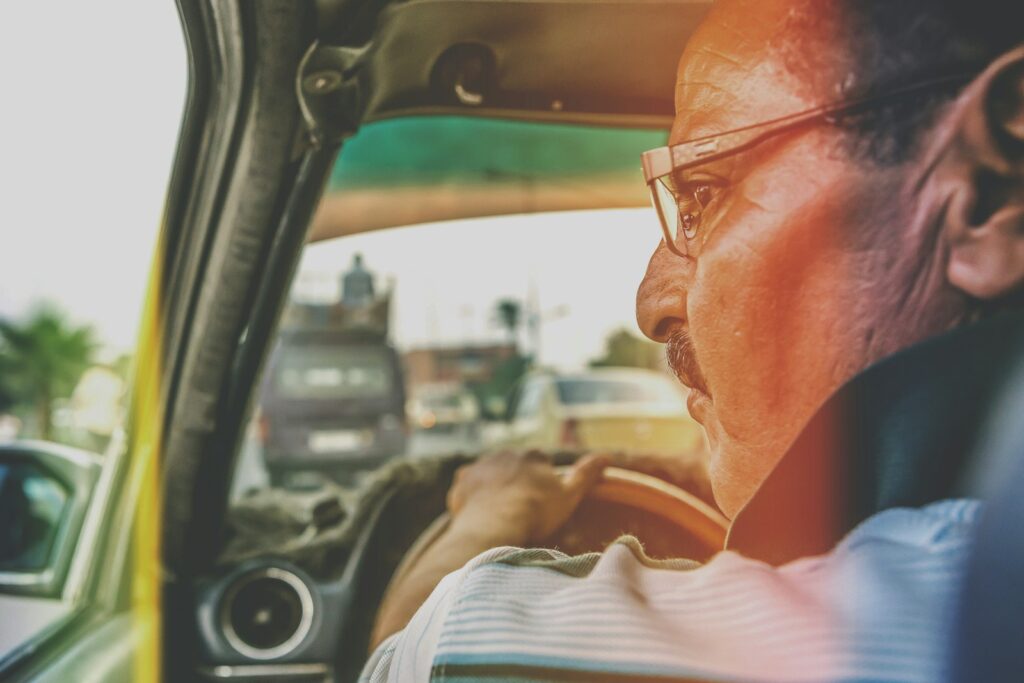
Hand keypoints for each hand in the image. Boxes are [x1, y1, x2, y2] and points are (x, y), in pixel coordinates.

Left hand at [447, 450, 609, 545]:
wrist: (496, 523)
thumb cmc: (537, 512)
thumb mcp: (570, 495)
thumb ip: (586, 474)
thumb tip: (606, 456)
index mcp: (533, 455)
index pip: (540, 465)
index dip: (541, 484)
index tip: (541, 504)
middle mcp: (506, 453)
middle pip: (514, 468)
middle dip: (517, 483)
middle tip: (520, 511)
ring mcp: (482, 466)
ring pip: (491, 475)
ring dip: (494, 489)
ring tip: (499, 515)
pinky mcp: (462, 481)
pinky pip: (468, 486)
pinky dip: (473, 497)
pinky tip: (479, 514)